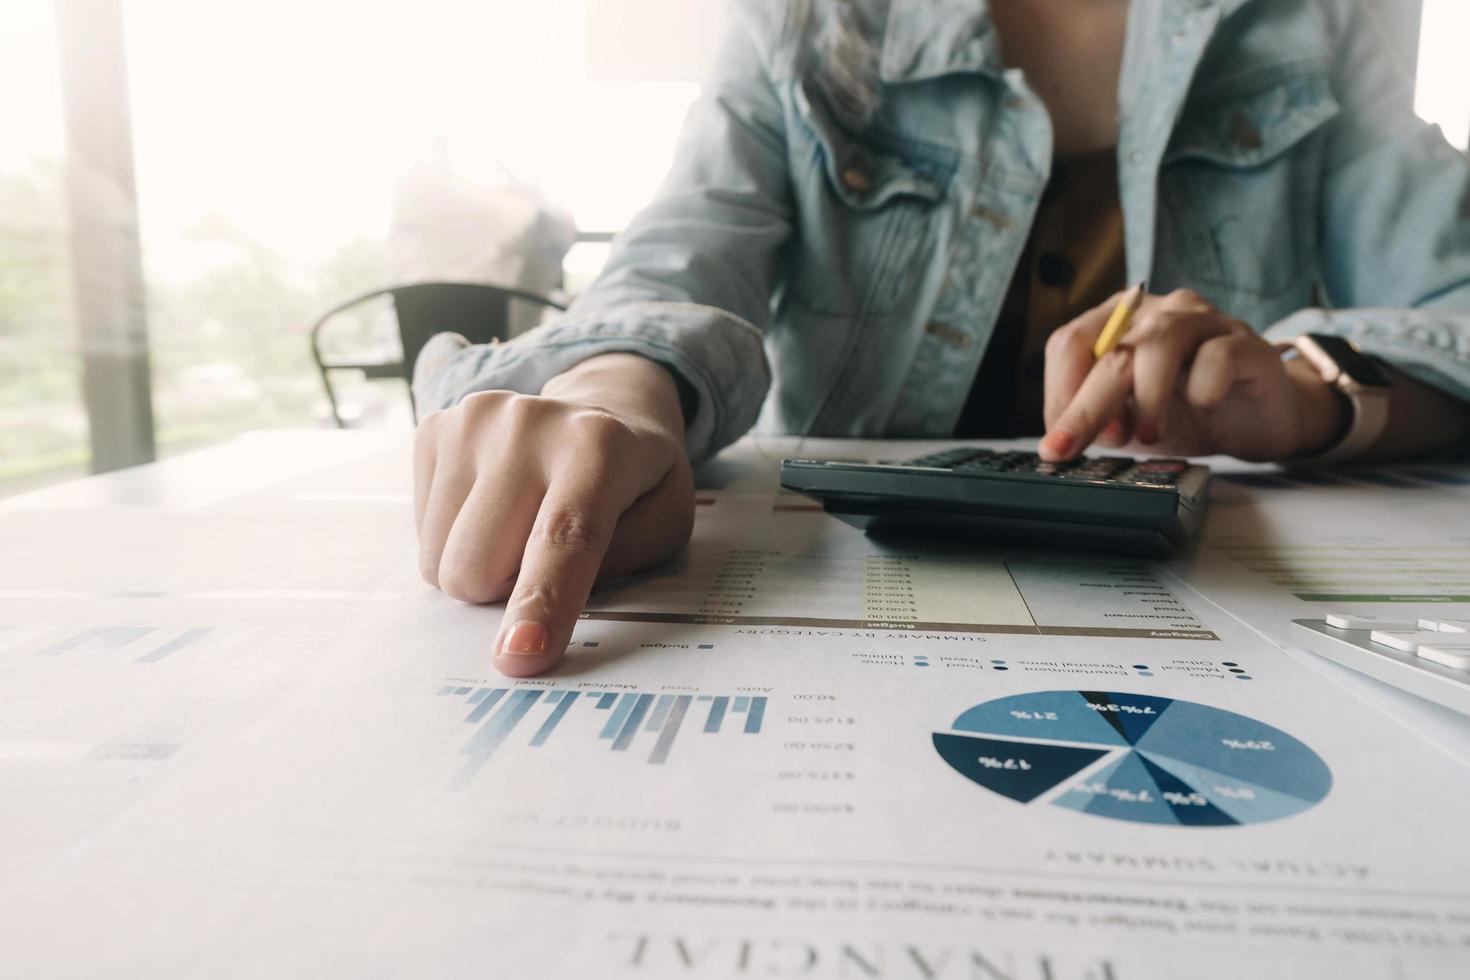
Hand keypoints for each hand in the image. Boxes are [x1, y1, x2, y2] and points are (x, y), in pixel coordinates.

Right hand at [414, 354, 693, 676]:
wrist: (601, 404)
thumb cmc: (636, 481)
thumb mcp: (663, 524)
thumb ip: (618, 565)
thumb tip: (542, 610)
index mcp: (600, 448)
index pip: (562, 539)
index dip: (541, 603)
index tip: (518, 657)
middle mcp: (529, 425)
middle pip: (477, 567)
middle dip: (504, 590)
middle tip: (543, 557)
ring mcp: (473, 422)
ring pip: (439, 560)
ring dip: (479, 565)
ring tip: (520, 524)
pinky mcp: (434, 428)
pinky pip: (421, 534)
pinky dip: (455, 538)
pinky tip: (494, 505)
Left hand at [1037, 288, 1347, 461]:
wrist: (1257, 419)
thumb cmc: (1186, 414)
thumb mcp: (1129, 421)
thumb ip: (1101, 419)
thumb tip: (1068, 434)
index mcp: (1116, 322)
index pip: (1069, 344)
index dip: (1060, 393)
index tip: (1061, 439)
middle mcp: (1156, 310)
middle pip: (1110, 350)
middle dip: (1087, 406)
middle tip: (1071, 448)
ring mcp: (1203, 320)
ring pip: (1160, 341)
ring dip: (1146, 396)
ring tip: (1148, 435)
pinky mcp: (1245, 341)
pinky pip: (1218, 355)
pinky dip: (1205, 386)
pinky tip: (1206, 405)